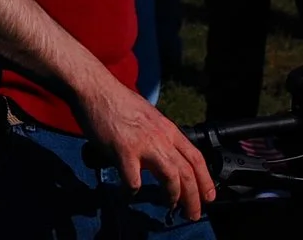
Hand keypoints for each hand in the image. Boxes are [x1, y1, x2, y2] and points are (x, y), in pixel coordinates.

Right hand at [76, 74, 210, 219]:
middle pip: (187, 173)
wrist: (94, 87)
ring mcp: (143, 144)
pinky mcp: (123, 150)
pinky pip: (133, 180)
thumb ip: (159, 135)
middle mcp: (161, 138)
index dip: (205, 181)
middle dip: (193, 198)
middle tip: (192, 214)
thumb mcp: (148, 115)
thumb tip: (163, 153)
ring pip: (170, 178)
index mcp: (168, 129)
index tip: (208, 197)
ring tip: (170, 208)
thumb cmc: (117, 99)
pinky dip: (132, 192)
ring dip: (173, 197)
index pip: (196, 158)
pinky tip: (127, 195)